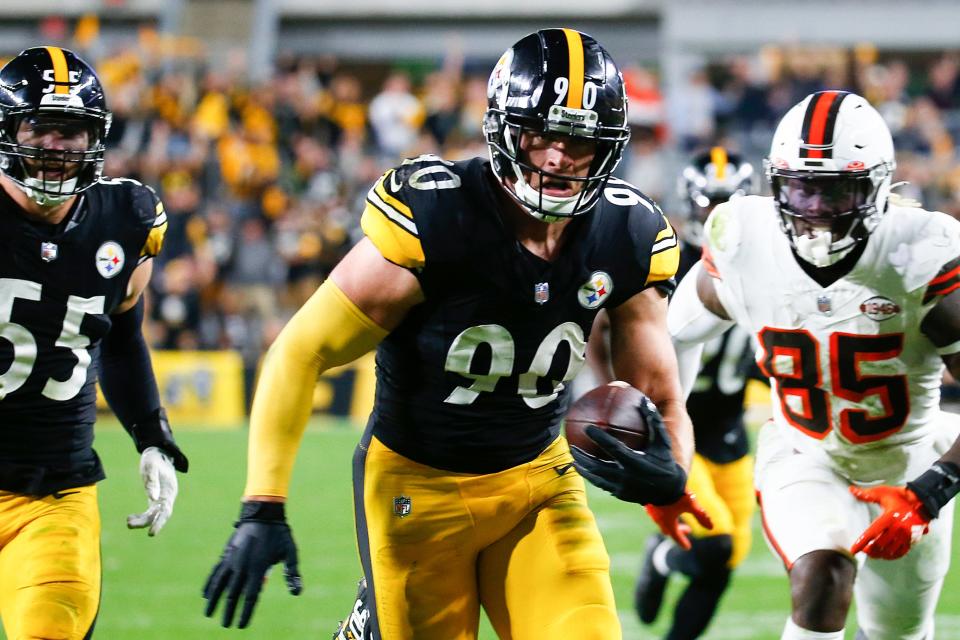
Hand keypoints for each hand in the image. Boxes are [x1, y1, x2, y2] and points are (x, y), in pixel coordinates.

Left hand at [127, 446, 176, 535]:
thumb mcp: (151, 468)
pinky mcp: (156, 498)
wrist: (158, 453)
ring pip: (153, 515)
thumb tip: (152, 498)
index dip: (159, 523)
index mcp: (170, 491)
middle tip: (129, 524)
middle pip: (159, 516)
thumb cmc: (154, 459)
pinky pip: (149, 512)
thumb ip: (152, 482)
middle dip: (146, 523)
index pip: (166, 511)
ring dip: (141, 521)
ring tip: (127, 521)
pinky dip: (140, 516)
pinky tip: (129, 517)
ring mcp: (162, 498)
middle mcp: (167, 497)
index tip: (151, 533)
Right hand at [203, 501, 301, 627]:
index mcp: (258, 569)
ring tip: (208, 614)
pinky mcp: (226, 554)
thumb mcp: (290, 552)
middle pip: (233, 595)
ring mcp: (232, 560)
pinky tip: (204, 594)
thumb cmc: (279, 534)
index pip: (250, 597)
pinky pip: (215, 571)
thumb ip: (292, 572)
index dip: (245, 613)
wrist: (262, 513)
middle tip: (226, 625)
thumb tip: (297, 592)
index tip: (241, 626)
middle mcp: (242, 567)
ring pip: (220, 584)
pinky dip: (209, 583)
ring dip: (214, 600)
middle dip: (229, 612)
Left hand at [569, 398, 685, 504]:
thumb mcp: (662, 442)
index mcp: (636, 462)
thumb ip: (653, 422)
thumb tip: (643, 401)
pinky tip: (583, 468)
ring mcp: (621, 487)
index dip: (599, 438)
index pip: (613, 448)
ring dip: (583, 467)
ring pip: (596, 477)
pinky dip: (590, 476)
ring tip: (573, 457)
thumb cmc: (665, 461)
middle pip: (597, 466)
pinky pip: (600, 484)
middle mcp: (626, 476)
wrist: (669, 491)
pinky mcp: (619, 494)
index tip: (587, 427)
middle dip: (583, 456)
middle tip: (573, 445)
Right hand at [645, 492, 712, 549]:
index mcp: (668, 523)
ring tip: (676, 516)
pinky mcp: (647, 502)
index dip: (683, 542)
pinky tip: (666, 506)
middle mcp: (658, 519)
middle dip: (678, 531)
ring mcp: (651, 511)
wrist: (656, 479)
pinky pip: (655, 512)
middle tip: (688, 529)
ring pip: (661, 521)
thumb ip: (700, 516)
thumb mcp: (691, 504)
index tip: (688, 547)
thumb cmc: (674, 493)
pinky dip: (663, 513)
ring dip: (670, 521)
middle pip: (668, 529)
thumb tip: (711, 527)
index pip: (676, 536)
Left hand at [849, 485, 930, 559]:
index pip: (872, 533)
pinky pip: (901, 552)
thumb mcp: (882, 492)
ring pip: (890, 550)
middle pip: (880, 544)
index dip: (861, 542)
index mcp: (890, 517)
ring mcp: (907, 535)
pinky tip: (884, 555)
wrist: (921, 501)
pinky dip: (891, 556)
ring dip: (878, 554)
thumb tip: (851, 489)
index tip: (853, 550)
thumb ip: (866, 494)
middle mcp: (899, 528)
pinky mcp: (912, 540)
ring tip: (870, 553)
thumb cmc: (899, 496)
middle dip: (869, 549)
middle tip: (862, 549)